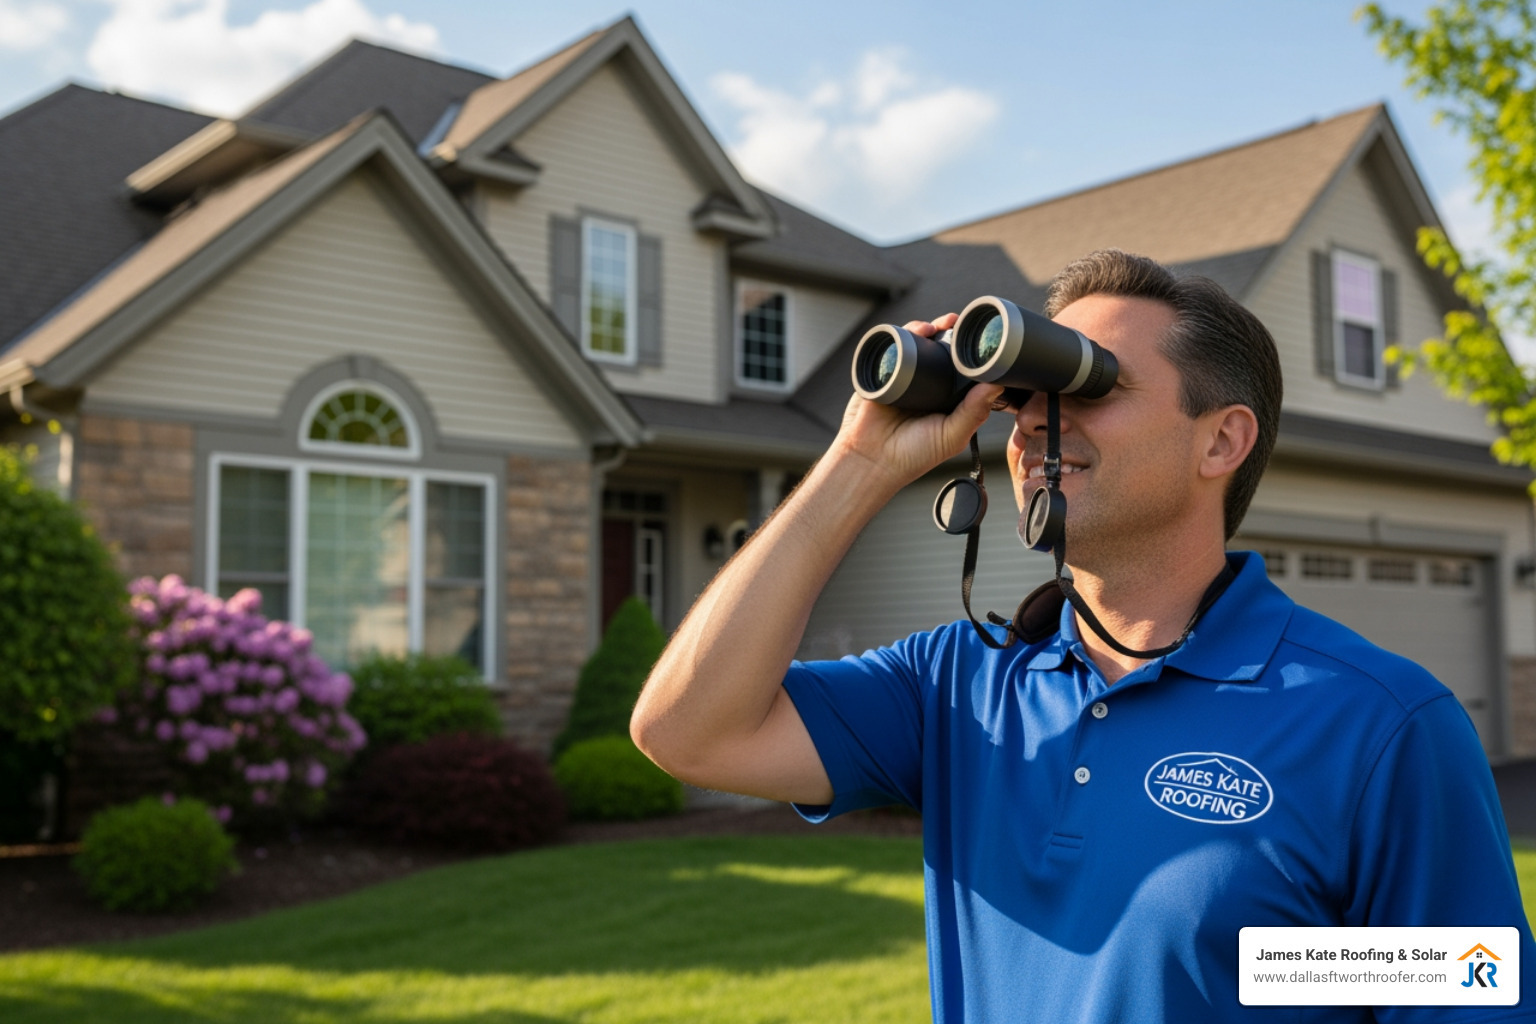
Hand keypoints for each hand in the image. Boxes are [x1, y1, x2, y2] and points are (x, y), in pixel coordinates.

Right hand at [831, 314, 1003, 492]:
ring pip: (914, 344)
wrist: (871, 460)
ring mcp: (902, 376)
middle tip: (954, 322)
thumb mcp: (952, 435)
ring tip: (931, 327)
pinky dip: (899, 336)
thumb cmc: (913, 455)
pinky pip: (890, 348)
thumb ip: (974, 411)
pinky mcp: (880, 373)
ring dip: (923, 329)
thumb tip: (997, 384)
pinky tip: (910, 332)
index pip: (960, 366)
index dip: (968, 349)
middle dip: (946, 331)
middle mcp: (926, 383)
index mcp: (946, 396)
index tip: (977, 337)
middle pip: (937, 348)